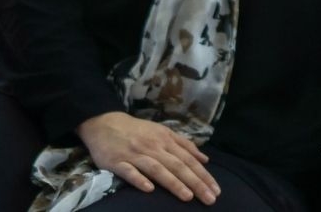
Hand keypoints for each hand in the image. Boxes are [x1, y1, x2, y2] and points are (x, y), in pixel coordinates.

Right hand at [77, 111, 219, 204]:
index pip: (188, 160)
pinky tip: (149, 190)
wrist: (104, 123)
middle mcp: (153, 147)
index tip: (216, 190)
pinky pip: (129, 172)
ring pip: (157, 169)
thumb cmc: (137, 131)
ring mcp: (135, 154)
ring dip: (173, 183)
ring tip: (187, 196)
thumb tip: (205, 159)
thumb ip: (184, 145)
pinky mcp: (117, 161)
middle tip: (209, 199)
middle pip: (177, 165)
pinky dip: (139, 180)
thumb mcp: (163, 132)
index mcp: (165, 140)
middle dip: (195, 182)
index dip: (203, 175)